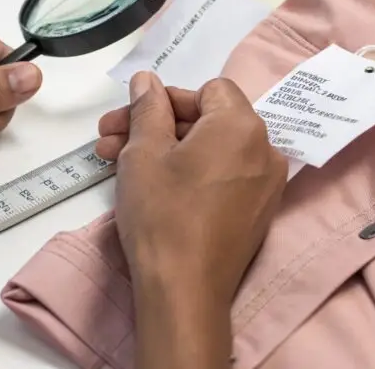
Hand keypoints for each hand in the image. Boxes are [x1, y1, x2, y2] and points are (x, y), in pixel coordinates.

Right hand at [100, 72, 286, 306]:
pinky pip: (222, 177)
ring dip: (166, 149)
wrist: (184, 291)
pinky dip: (191, 173)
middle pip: (207, 120)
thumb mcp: (144, 152)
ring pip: (211, 150)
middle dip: (156, 125)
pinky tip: (152, 185)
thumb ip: (148, 108)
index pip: (207, 90)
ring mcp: (265, 185)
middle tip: (109, 139)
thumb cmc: (163, 214)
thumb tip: (148, 81)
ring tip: (116, 163)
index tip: (130, 117)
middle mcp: (264, 150)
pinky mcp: (256, 213)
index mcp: (242, 126)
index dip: (166, 99)